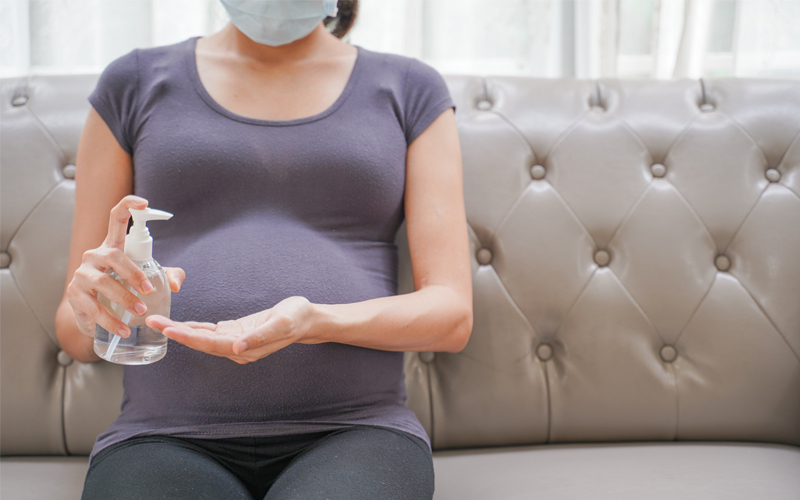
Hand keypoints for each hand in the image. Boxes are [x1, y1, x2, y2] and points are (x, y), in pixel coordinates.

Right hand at [65, 195, 185, 337]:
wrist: (94, 316)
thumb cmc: (124, 290)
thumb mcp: (148, 280)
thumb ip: (167, 276)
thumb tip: (177, 285)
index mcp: (113, 246)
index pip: (117, 218)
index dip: (129, 206)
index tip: (145, 202)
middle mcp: (95, 256)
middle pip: (114, 256)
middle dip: (132, 273)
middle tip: (149, 290)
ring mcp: (83, 275)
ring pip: (103, 283)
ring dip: (124, 298)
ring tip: (140, 311)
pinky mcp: (75, 296)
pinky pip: (94, 308)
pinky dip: (111, 321)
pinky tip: (124, 329)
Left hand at [145, 296, 313, 363]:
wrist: (306, 319)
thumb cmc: (296, 318)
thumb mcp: (282, 324)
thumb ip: (260, 336)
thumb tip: (238, 347)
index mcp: (245, 349)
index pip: (211, 344)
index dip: (189, 338)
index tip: (170, 330)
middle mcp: (236, 348)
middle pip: (200, 342)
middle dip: (176, 333)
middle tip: (152, 321)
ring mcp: (234, 341)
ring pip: (201, 337)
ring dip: (180, 330)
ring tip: (158, 321)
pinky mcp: (235, 332)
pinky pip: (209, 331)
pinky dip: (193, 328)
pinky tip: (179, 324)